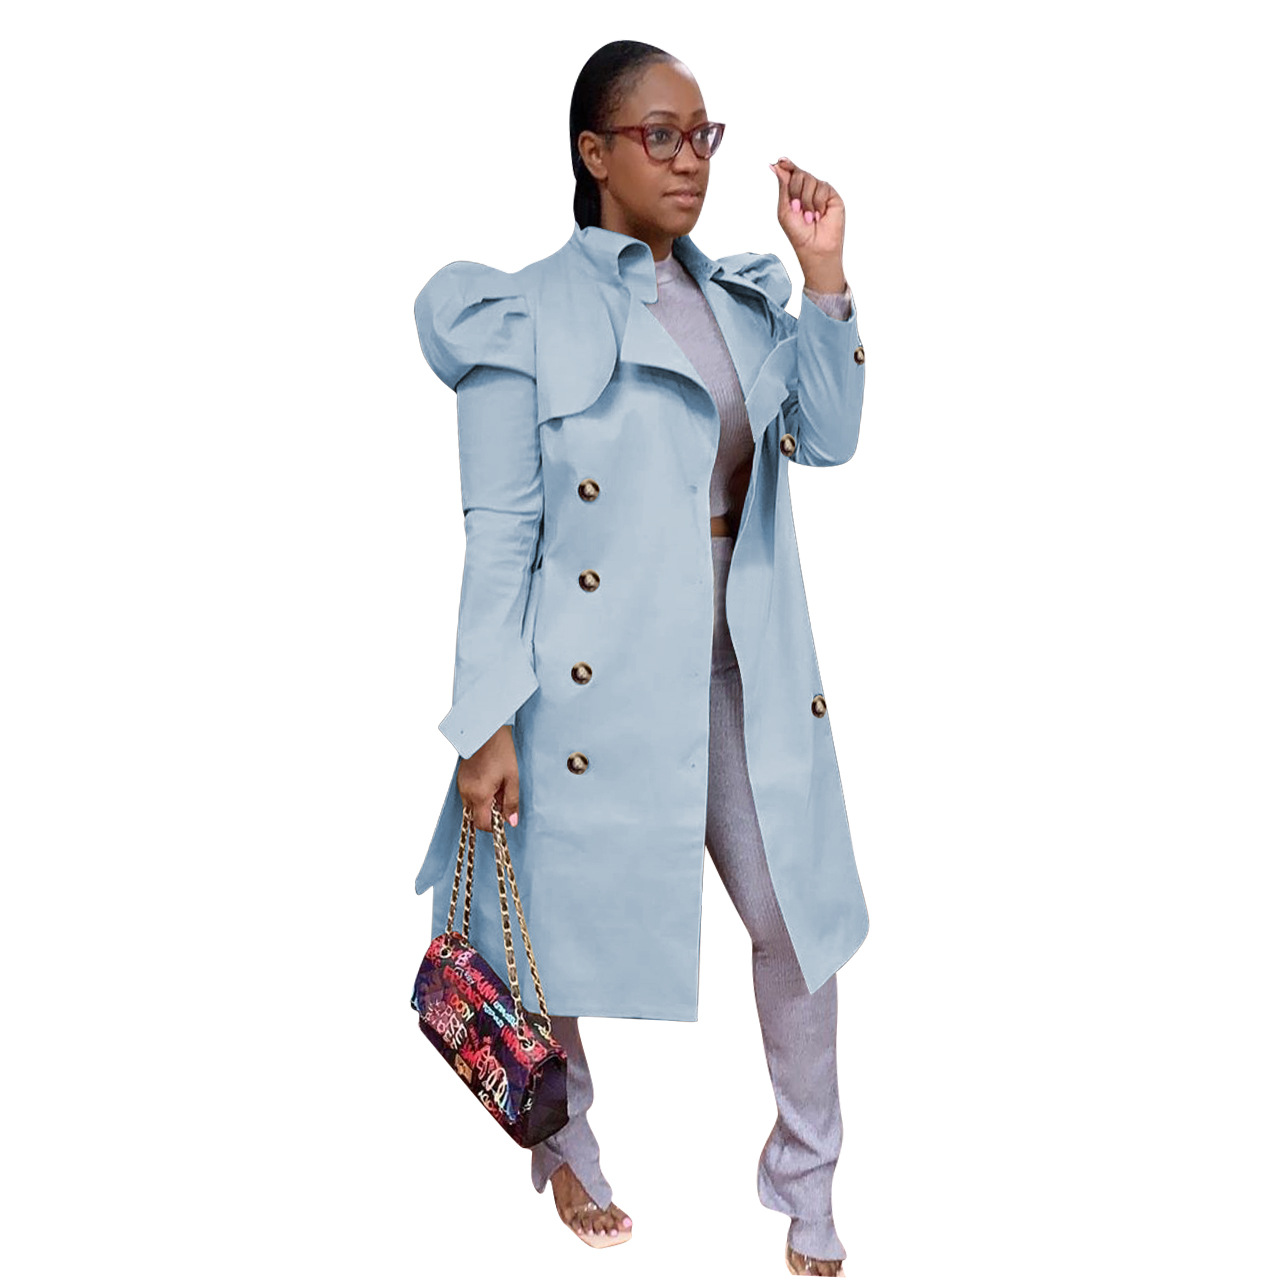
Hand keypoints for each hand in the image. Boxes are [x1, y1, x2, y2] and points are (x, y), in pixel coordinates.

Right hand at [457, 724, 519, 831]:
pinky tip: (489, 782)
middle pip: (476, 817)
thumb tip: (511, 821)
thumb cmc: (500, 751)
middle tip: (503, 799)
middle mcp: (466, 792)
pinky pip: (468, 796)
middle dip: (490, 814)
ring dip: (485, 804)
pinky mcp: (461, 779)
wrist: (486, 731)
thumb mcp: (512, 778)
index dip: (494, 826)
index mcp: (479, 794)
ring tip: (497, 787)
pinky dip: (479, 795)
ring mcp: (461, 785)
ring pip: (472, 806)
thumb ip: (511, 802)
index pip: (482, 824)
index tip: (504, 818)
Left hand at [768, 156, 846, 293]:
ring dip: (806, 201)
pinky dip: (817, 203)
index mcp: (794, 193)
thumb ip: (783, 186)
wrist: (815, 248)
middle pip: (799, 174)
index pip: (791, 173)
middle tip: (797, 209)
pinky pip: (822, 187)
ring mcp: (820, 192)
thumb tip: (776, 165)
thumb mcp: (785, 209)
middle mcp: (808, 190)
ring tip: (809, 217)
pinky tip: (819, 215)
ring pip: (810, 180)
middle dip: (795, 191)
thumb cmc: (798, 233)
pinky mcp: (832, 196)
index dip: (787, 165)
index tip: (780, 161)